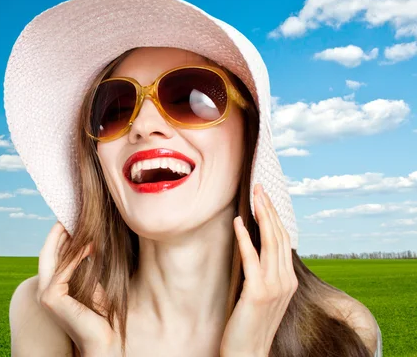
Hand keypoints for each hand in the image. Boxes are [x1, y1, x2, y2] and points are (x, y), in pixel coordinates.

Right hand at [37, 222, 121, 356]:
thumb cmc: (100, 313)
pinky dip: (77, 256)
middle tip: (69, 214)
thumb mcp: (91, 283)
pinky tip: (90, 245)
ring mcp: (44, 295)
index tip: (70, 220)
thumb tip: (88, 242)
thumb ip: (84, 266)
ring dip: (68, 240)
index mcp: (51, 287)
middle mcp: (43, 290)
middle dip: (57, 232)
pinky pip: (64, 269)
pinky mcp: (51, 297)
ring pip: (53, 258)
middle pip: (47, 253)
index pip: (52, 256)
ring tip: (79, 224)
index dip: (59, 237)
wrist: (103, 339)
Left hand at [220, 183, 297, 356]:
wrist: (248, 353)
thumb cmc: (250, 323)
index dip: (275, 217)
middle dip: (269, 209)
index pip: (283, 240)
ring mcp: (274, 287)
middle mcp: (286, 280)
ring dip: (261, 215)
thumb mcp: (262, 293)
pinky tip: (238, 222)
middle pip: (279, 236)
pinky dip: (245, 238)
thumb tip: (253, 247)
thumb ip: (263, 272)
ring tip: (254, 195)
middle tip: (259, 187)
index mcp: (288, 279)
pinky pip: (251, 258)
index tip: (265, 197)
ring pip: (270, 242)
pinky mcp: (257, 293)